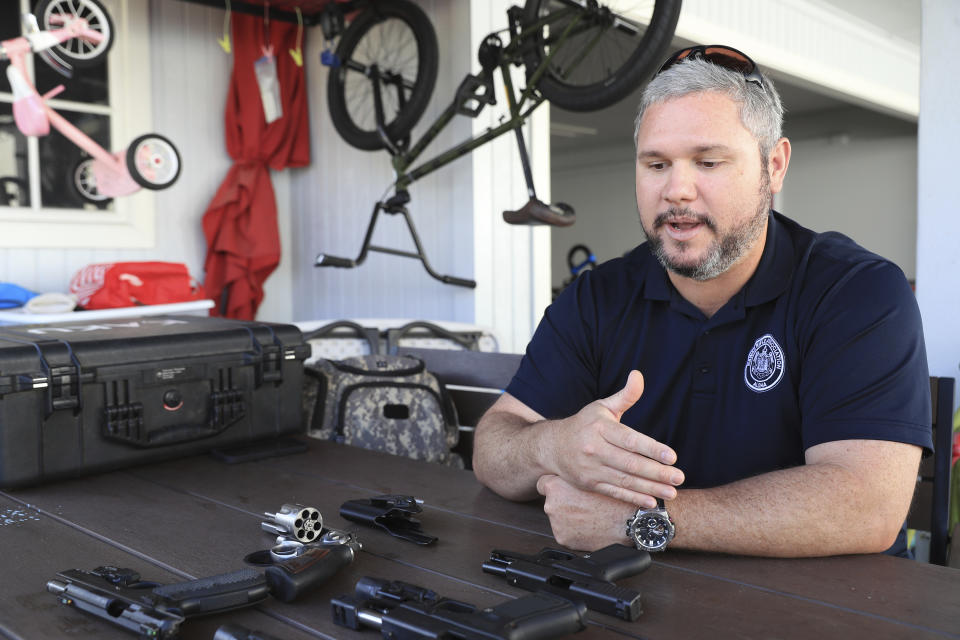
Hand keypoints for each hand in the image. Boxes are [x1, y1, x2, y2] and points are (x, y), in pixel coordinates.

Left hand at [536, 474, 633, 550]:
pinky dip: (574, 531)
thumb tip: (563, 468)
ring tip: (589, 514)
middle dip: (564, 501)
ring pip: (559, 517)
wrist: (629, 522)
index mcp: (555, 487)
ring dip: (569, 516)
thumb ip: (573, 472)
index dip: (557, 485)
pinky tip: (588, 525)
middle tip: (584, 502)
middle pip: (552, 500)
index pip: (544, 483)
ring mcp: (556, 524)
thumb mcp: (593, 474)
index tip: (566, 488)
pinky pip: (565, 532)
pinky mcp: (563, 539)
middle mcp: (551, 505)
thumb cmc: (613, 497)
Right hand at [544, 370, 682, 506]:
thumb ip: (625, 395)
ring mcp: (591, 469)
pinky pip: (614, 493)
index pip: (629, 440)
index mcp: (600, 428)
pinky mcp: (589, 484)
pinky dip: (632, 498)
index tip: (671, 456)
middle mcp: (594, 449)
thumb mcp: (602, 406)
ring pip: (625, 481)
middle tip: (679, 477)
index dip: (651, 449)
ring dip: (650, 488)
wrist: (552, 447)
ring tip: (672, 492)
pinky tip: (651, 502)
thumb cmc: (584, 424)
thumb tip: (638, 375)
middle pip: (630, 464)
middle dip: (657, 472)